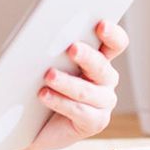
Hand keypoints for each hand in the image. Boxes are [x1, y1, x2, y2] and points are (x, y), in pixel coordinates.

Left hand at [28, 20, 125, 149]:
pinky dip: (60, 101)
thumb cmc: (42, 87)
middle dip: (87, 56)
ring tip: (48, 75)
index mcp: (99, 59)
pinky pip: (79, 111)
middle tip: (72, 48)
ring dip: (67, 82)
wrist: (34, 125)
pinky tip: (44, 95)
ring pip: (87, 91)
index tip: (101, 24)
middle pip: (102, 66)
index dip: (112, 34)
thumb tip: (42, 35)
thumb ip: (54, 51)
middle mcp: (105, 80)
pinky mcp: (95, 122)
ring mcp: (103, 102)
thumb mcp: (48, 64)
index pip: (115, 43)